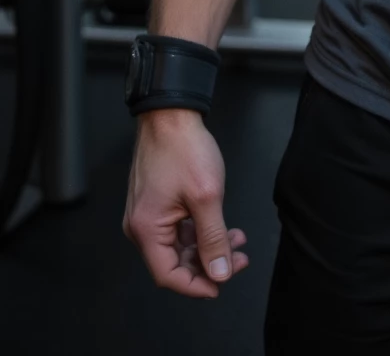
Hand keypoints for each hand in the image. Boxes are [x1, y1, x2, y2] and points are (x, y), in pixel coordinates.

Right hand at [123, 108, 249, 297]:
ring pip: (179, 245)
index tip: (221, 284)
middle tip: (238, 259)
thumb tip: (219, 272)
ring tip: (237, 240)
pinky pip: (177, 229)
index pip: (168, 275)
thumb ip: (213, 238)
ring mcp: (148, 213)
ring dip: (208, 246)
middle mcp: (141, 226)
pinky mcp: (157, 203)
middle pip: (174, 262)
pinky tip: (223, 228)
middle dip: (208, 263)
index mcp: (146, 229)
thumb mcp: (207, 196)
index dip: (196, 285)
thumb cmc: (183, 147)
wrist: (172, 114)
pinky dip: (200, 231)